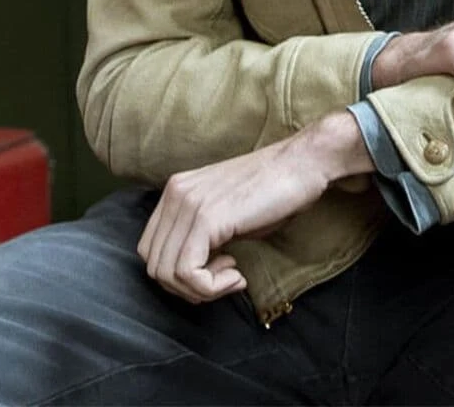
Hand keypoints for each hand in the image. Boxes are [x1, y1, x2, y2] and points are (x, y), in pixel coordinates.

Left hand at [137, 111, 371, 303]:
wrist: (303, 164)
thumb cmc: (274, 190)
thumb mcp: (225, 211)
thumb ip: (200, 233)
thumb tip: (189, 274)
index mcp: (176, 190)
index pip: (150, 250)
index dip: (178, 275)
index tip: (214, 271)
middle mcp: (175, 193)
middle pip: (154, 266)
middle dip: (188, 288)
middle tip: (223, 280)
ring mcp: (188, 204)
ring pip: (167, 274)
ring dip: (203, 290)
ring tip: (233, 274)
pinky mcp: (206, 217)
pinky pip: (189, 273)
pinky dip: (212, 287)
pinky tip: (237, 275)